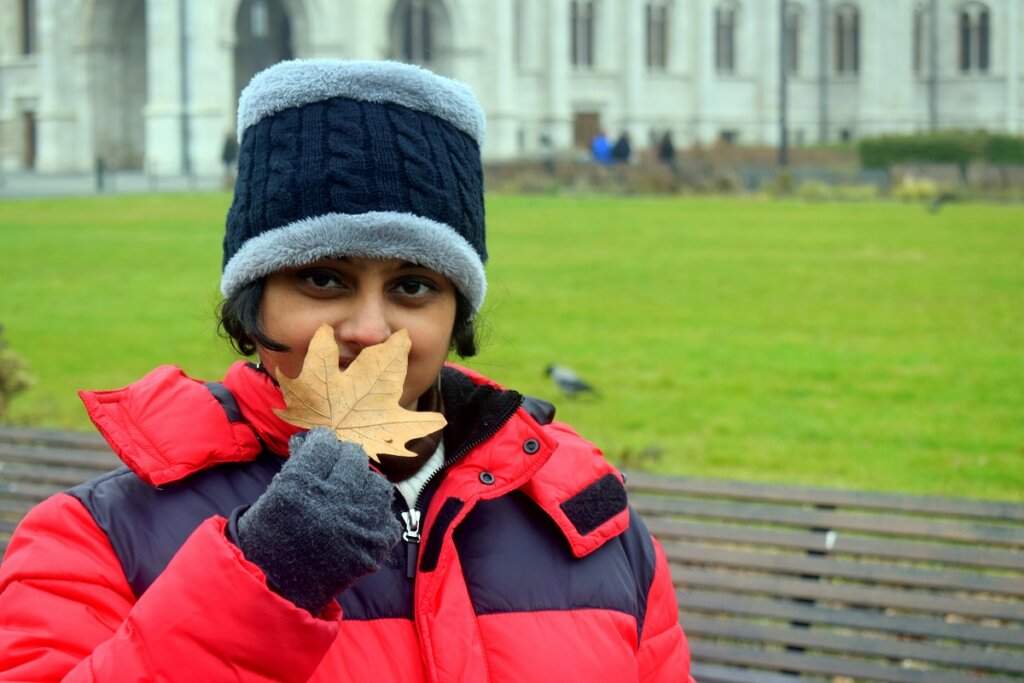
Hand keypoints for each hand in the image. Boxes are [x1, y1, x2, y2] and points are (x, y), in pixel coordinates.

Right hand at [235, 427, 401, 613]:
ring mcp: (357, 525)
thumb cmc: (267, 540)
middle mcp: (332, 501)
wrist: (274, 593)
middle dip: (343, 459)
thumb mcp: (271, 496)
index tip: (319, 446)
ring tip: (351, 495)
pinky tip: (360, 522)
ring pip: (378, 484)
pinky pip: (388, 518)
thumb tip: (315, 442)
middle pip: (354, 458)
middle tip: (335, 469)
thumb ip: (297, 466)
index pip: (326, 443)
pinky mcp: (373, 547)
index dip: (321, 442)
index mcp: (299, 486)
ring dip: (364, 485)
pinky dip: (376, 518)